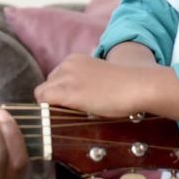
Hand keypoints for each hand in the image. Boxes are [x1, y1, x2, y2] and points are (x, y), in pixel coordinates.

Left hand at [34, 52, 178, 120]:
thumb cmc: (126, 87)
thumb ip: (87, 82)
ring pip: (42, 93)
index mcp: (75, 60)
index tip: (73, 104)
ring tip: (70, 115)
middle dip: (56, 98)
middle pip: (48, 84)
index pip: (55, 77)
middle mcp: (66, 65)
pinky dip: (48, 111)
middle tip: (73, 111)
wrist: (136, 85)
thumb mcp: (101, 77)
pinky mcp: (66, 92)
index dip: (61, 92)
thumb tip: (82, 98)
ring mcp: (65, 78)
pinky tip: (63, 118)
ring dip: (52, 105)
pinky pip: (43, 100)